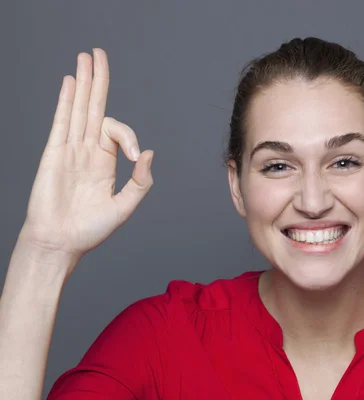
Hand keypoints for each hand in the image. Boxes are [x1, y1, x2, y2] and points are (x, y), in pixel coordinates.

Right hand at [20, 48, 153, 262]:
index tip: (134, 157)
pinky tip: (71, 82)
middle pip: (94, 107)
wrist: (61, 242)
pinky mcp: (54, 153)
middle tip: (99, 53)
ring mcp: (70, 150)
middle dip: (99, 80)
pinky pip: (61, 122)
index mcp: (105, 162)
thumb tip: (148, 153)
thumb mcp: (125, 206)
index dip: (128, 137)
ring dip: (83, 82)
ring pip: (78, 108)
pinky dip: (66, 101)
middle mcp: (88, 151)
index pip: (117, 131)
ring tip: (85, 57)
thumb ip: (141, 182)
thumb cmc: (90, 229)